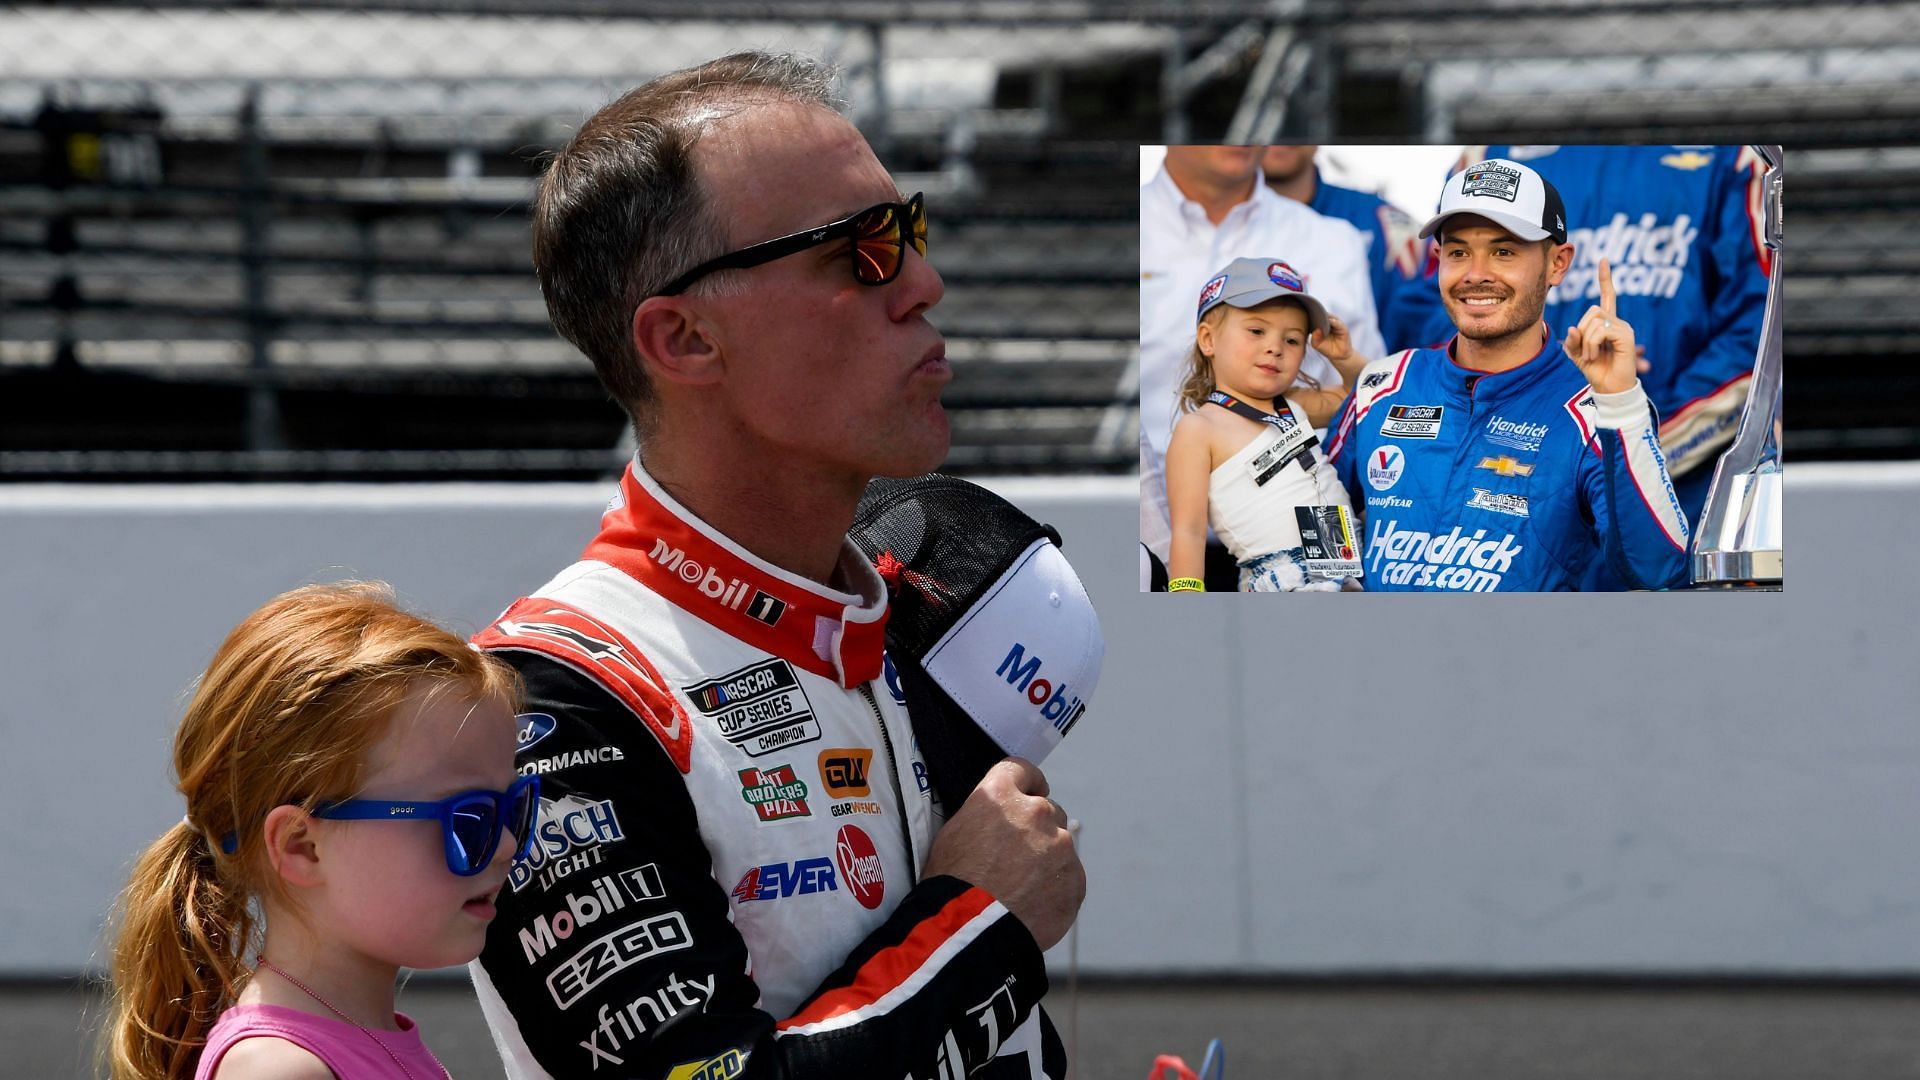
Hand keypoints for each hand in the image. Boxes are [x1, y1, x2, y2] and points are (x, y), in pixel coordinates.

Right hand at [922, 757, 1084, 950]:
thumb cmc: (951, 884)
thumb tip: (997, 819)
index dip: (1026, 783)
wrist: (969, 931)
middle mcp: (1036, 813)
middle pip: (1046, 811)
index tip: (1029, 793)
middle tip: (1014, 858)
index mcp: (1000, 795)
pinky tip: (1031, 904)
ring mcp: (1060, 847)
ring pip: (1060, 846)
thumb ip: (984, 814)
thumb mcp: (953, 833)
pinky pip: (1069, 878)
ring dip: (1046, 860)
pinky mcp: (1075, 880)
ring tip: (1020, 888)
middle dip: (1034, 830)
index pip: (1022, 770)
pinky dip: (1055, 888)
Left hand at [1312, 315, 1367, 385]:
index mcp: (1322, 325)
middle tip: (1311, 310)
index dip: (1311, 315)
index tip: (1304, 313)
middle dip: (1318, 313)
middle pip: (1323, 314)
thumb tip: (1316, 330)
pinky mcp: (1343, 328)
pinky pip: (1338, 323)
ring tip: (1319, 316)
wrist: (1338, 356)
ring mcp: (1337, 325)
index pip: (1316, 317)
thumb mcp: (1317, 344)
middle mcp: (1330, 322)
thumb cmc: (1327, 349)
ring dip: (1325, 316)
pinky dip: (1334, 322)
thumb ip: (1314, 338)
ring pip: (1331, 317)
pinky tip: (1330, 321)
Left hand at [1562, 257, 1638, 394]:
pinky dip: (1592, 345)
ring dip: (1586, 342)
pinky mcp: (1626, 337)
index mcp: (1607, 324)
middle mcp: (1618, 322)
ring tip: (1592, 356)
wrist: (1610, 389)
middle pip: (1592, 310)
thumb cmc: (1596, 371)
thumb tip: (1572, 327)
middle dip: (1582, 331)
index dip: (1605, 279)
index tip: (1603, 260)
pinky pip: (1601, 331)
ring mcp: (1624, 328)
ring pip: (1595, 321)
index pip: (1608, 296)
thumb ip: (1572, 340)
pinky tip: (1596, 356)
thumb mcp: (1577, 354)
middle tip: (1586, 351)